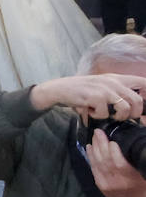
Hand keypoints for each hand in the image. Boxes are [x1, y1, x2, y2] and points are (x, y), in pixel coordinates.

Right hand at [29, 73, 145, 118]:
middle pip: (138, 100)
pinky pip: (105, 113)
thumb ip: (117, 92)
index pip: (144, 83)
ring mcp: (105, 89)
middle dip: (132, 114)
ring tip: (105, 115)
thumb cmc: (81, 91)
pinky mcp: (95, 97)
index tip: (140, 108)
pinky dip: (97, 116)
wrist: (59, 89)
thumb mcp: (102, 86)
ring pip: (125, 108)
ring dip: (117, 116)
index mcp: (117, 78)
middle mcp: (114, 82)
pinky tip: (89, 111)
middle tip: (120, 117)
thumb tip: (134, 108)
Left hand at [86, 127, 145, 196]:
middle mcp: (117, 181)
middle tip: (98, 132)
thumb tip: (137, 147)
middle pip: (107, 161)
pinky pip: (93, 168)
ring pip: (98, 163)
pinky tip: (89, 147)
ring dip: (95, 148)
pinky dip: (90, 156)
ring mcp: (106, 182)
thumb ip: (140, 162)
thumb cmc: (142, 187)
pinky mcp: (99, 183)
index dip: (115, 153)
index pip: (120, 165)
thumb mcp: (145, 175)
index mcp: (131, 179)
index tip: (113, 142)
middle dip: (102, 145)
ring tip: (94, 136)